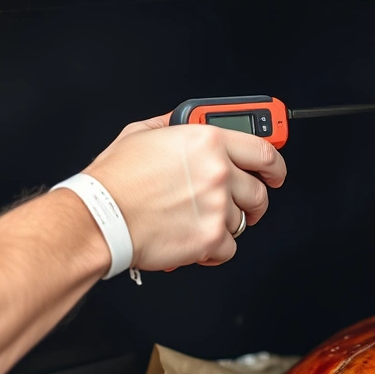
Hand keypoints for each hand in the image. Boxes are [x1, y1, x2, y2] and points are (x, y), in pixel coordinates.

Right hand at [81, 114, 286, 271]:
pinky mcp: (210, 238)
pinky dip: (213, 250)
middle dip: (252, 202)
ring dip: (225, 224)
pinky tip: (194, 240)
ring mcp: (217, 206)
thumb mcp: (141, 134)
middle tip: (240, 207)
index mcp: (207, 141)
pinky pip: (229, 249)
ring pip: (243, 222)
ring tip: (198, 221)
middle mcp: (218, 172)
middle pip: (259, 192)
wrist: (99, 218)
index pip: (264, 151)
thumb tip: (181, 123)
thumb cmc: (114, 180)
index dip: (275, 166)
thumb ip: (171, 126)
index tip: (275, 174)